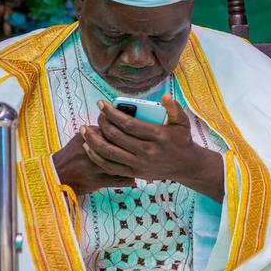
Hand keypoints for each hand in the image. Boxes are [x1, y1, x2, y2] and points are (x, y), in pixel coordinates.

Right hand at [52, 131, 134, 194]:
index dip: (127, 133)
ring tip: (140, 164)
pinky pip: (119, 180)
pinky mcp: (97, 181)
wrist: (55, 176)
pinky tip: (133, 177)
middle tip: (141, 150)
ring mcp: (95, 167)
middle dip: (133, 148)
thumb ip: (96, 132)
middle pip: (119, 147)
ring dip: (134, 164)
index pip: (113, 131)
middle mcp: (92, 151)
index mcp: (87, 138)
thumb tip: (115, 125)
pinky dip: (128, 180)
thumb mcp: (79, 140)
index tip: (135, 135)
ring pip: (122, 163)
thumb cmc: (70, 157)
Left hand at [82, 95, 224, 200]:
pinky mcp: (134, 173)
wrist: (186, 166)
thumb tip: (165, 97)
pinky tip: (88, 147)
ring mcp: (139, 164)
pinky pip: (109, 166)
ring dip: (92, 140)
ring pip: (108, 152)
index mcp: (158, 136)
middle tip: (98, 114)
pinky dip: (96, 156)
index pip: (129, 124)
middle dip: (102, 123)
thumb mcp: (183, 123)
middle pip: (116, 136)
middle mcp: (147, 151)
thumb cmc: (182, 140)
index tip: (102, 104)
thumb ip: (174, 108)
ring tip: (84, 130)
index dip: (112, 113)